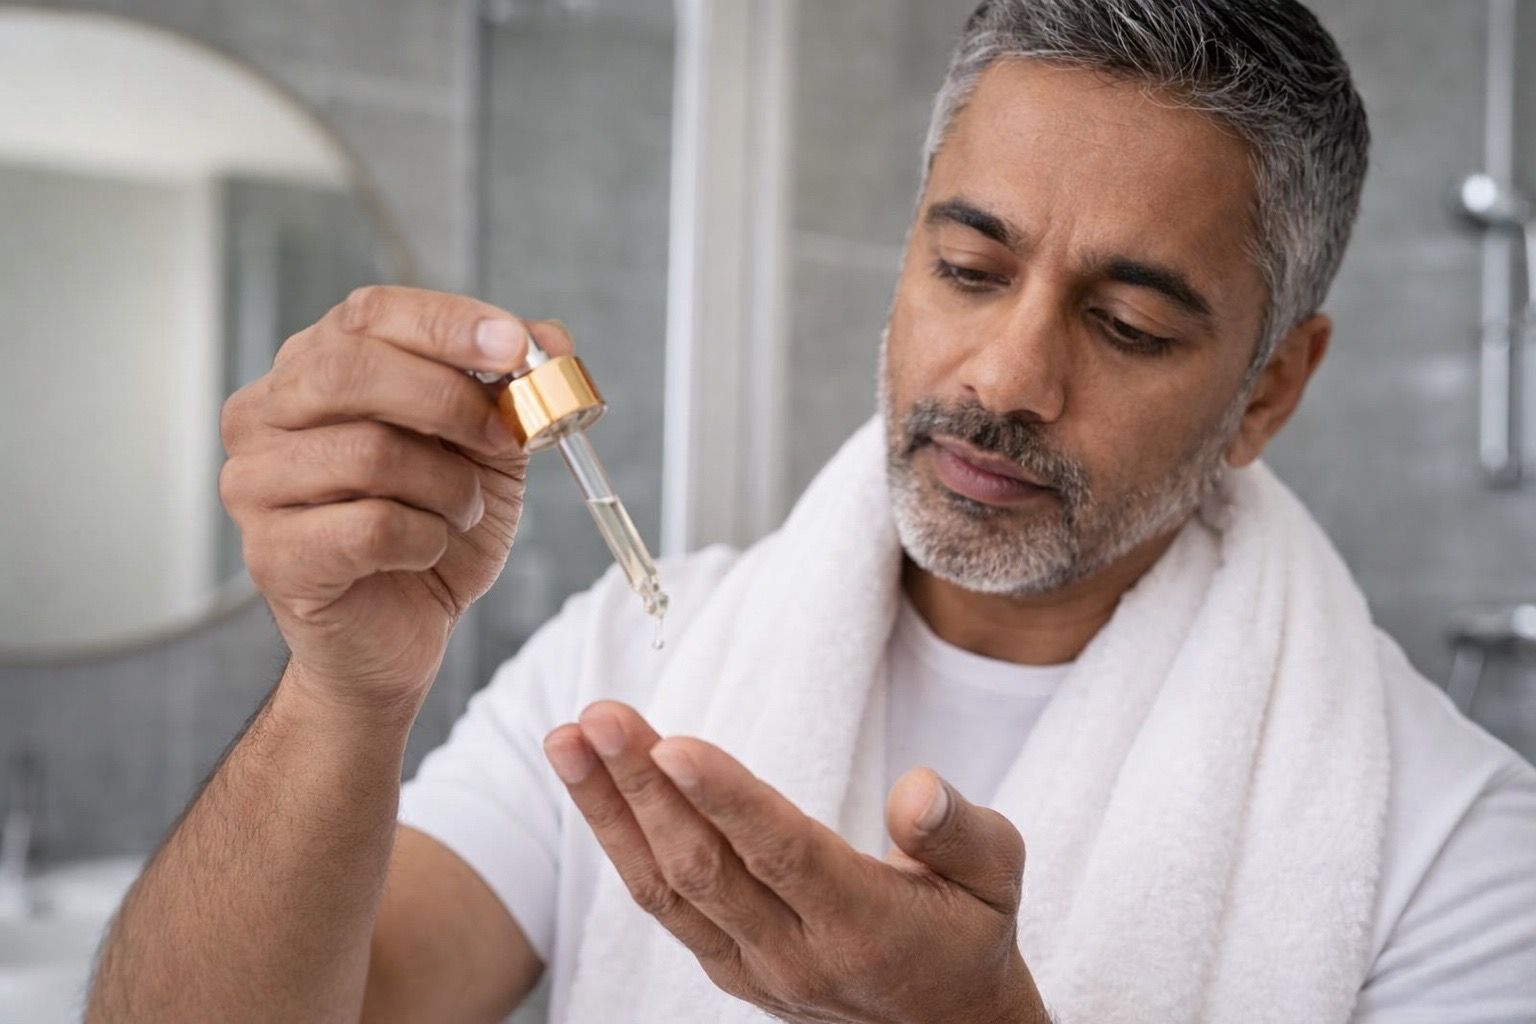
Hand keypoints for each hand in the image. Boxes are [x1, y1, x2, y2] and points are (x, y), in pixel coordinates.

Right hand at [219, 285, 571, 713]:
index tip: (514, 345)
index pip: (366, 313)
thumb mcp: (488, 447)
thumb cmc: (434, 527)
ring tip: (461, 511)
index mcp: (312, 368)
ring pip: (367, 453)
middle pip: (348, 370)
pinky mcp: (272, 554)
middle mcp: (264, 414)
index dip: (445, 323)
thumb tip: (550, 338)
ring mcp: (254, 484)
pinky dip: (424, 539)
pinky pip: (368, 527)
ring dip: (446, 487)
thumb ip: (512, 387)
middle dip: (447, 401)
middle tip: (501, 437)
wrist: (404, 631)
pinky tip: (426, 549)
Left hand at [544, 702, 1049, 1023]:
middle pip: (703, 867)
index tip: (670, 743)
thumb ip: (961, 830)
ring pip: (664, 887)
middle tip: (597, 716)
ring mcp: (751, 967)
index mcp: (862, 923)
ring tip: (566, 740)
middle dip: (641, 788)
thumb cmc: (970, 934)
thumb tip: (915, 789)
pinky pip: (661, 902)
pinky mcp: (725, 964)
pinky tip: (592, 786)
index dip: (724, 798)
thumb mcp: (996, 878)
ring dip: (608, 810)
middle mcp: (794, 954)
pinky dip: (619, 841)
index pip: (782, 854)